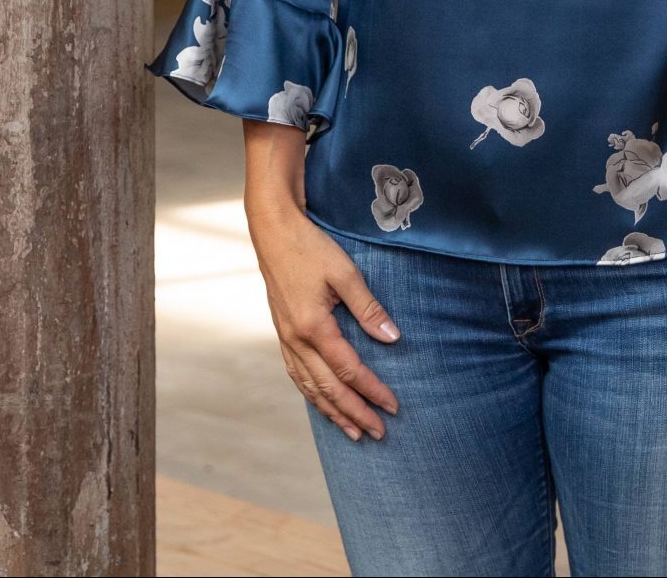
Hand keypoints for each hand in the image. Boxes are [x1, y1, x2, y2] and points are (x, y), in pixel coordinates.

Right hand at [245, 194, 401, 441]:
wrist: (273, 232)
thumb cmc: (310, 248)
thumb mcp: (345, 273)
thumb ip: (368, 307)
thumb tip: (393, 338)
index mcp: (313, 328)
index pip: (348, 371)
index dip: (372, 391)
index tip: (393, 406)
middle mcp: (296, 340)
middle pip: (328, 389)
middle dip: (354, 414)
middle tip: (379, 433)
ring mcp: (286, 339)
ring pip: (309, 387)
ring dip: (332, 412)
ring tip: (353, 432)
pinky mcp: (282, 333)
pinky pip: (297, 374)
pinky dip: (311, 394)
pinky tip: (321, 402)